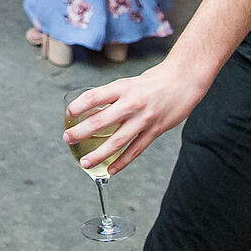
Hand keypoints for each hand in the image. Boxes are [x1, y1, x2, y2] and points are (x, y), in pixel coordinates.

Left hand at [64, 58, 207, 178]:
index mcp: (122, 87)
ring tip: (85, 163)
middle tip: (68, 139)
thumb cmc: (154, 81)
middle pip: (101, 121)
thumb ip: (113, 98)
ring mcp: (144, 118)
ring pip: (117, 141)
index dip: (78, 107)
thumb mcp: (129, 83)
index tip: (69, 115)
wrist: (183, 80)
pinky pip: (136, 150)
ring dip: (99, 154)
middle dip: (81, 132)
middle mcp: (131, 103)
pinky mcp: (155, 130)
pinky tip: (111, 170)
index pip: (94, 97)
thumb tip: (92, 112)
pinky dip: (122, 162)